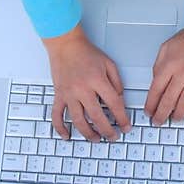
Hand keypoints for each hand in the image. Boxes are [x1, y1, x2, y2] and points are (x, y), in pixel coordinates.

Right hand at [42, 23, 131, 142]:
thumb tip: (119, 100)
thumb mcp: (109, 64)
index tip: (126, 127)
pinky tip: (67, 136)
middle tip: (113, 137)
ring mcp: (69, 94)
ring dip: (88, 133)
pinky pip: (57, 115)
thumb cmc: (86, 52)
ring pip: (78, 120)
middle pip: (97, 116)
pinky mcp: (59, 95)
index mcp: (97, 80)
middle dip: (107, 130)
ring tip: (96, 139)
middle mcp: (82, 89)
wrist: (66, 44)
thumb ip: (116, 82)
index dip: (122, 118)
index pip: (114, 104)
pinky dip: (60, 128)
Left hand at [144, 26, 183, 124]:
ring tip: (174, 120)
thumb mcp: (165, 48)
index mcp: (169, 66)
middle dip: (161, 114)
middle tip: (158, 122)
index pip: (156, 90)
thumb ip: (158, 65)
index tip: (149, 112)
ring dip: (178, 115)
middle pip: (169, 100)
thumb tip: (156, 82)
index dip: (151, 104)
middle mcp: (182, 74)